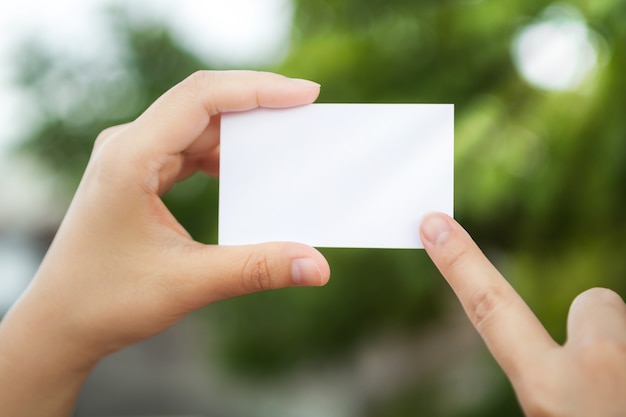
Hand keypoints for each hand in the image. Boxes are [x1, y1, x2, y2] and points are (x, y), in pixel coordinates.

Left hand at [0, 70, 329, 415]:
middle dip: (257, 101)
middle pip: (201, 101)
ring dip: (241, 127)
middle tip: (306, 108)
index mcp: (130, 158)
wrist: (61, 321)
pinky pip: (188, 146)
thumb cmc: (107, 300)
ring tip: (285, 135)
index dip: (257, 90)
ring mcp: (132, 157)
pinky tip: (246, 168)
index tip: (305, 94)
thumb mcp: (188, 283)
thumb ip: (256, 269)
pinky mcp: (139, 172)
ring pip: (196, 122)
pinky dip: (224, 151)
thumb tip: (317, 266)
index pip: (201, 98)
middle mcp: (128, 146)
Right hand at [420, 212, 625, 415]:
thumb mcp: (555, 414)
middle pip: (594, 302)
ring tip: (624, 399)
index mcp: (550, 393)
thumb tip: (568, 375)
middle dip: (593, 323)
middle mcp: (601, 371)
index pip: (492, 311)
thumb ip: (551, 390)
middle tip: (606, 377)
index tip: (433, 223)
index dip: (461, 263)